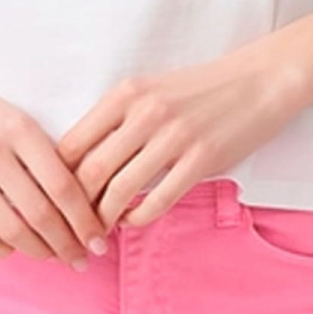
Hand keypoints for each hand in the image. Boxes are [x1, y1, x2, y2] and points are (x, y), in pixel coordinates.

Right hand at [0, 53, 110, 266]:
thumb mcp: (19, 122)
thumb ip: (47, 157)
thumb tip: (86, 204)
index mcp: (20, 131)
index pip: (63, 187)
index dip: (85, 221)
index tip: (99, 240)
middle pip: (42, 214)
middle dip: (68, 244)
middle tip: (81, 259)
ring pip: (12, 230)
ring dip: (39, 251)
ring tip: (52, 256)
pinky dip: (0, 251)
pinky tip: (11, 248)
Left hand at [57, 42, 310, 228]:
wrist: (259, 81)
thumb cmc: (200, 90)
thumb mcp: (150, 91)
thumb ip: (117, 120)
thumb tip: (80, 162)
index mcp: (126, 93)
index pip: (73, 143)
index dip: (56, 178)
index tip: (53, 199)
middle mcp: (146, 113)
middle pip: (90, 171)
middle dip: (75, 207)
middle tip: (71, 227)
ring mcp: (174, 137)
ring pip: (120, 190)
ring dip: (103, 219)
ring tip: (98, 231)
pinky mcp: (201, 160)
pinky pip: (157, 200)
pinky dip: (137, 217)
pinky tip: (131, 221)